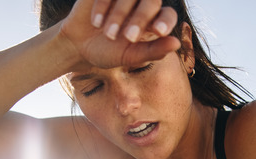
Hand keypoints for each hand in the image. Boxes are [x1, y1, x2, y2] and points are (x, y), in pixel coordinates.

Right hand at [59, 0, 180, 69]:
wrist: (79, 46)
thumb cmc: (109, 52)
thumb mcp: (131, 56)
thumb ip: (154, 51)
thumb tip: (176, 44)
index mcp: (153, 20)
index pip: (168, 15)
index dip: (166, 20)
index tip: (159, 31)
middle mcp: (141, 4)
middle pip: (151, 1)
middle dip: (141, 19)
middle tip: (128, 37)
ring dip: (120, 15)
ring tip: (108, 34)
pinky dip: (103, 6)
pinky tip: (96, 22)